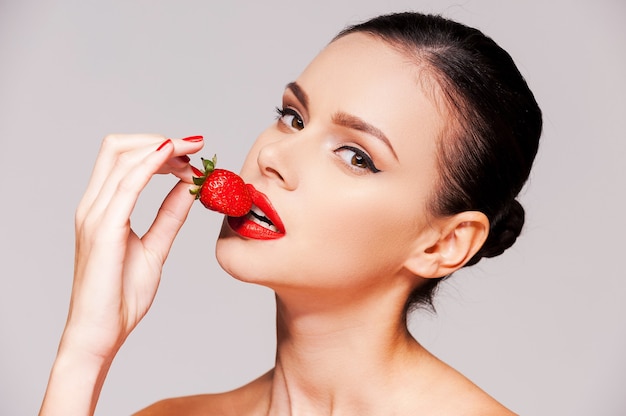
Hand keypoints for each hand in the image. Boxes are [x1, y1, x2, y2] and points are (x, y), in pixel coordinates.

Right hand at [40, 134, 204, 415]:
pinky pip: (127, 185)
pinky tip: (175, 161)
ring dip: (162, 149)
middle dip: (160, 141)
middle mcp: (93, 206)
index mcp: (102, 209)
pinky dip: (151, 165)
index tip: (192, 154)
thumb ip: (169, 216)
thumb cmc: (121, 295)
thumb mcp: (155, 248)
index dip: (159, 147)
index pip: (124, 157)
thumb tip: (188, 189)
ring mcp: (94, 216)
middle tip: (195, 150)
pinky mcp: (103, 230)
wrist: (101, 333)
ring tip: (193, 158)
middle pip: (118, 147)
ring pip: (123, 157)